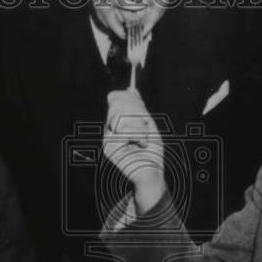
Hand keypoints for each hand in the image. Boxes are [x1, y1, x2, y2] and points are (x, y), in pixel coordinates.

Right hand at [103, 90, 164, 213]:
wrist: (153, 173)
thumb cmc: (152, 152)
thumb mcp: (148, 125)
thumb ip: (139, 108)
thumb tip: (131, 89)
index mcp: (117, 121)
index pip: (114, 97)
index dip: (130, 99)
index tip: (144, 112)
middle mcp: (109, 129)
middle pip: (116, 103)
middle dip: (136, 110)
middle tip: (145, 125)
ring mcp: (107, 139)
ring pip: (120, 116)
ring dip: (140, 125)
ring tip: (144, 138)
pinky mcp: (110, 148)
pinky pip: (124, 130)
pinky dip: (139, 135)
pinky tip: (141, 145)